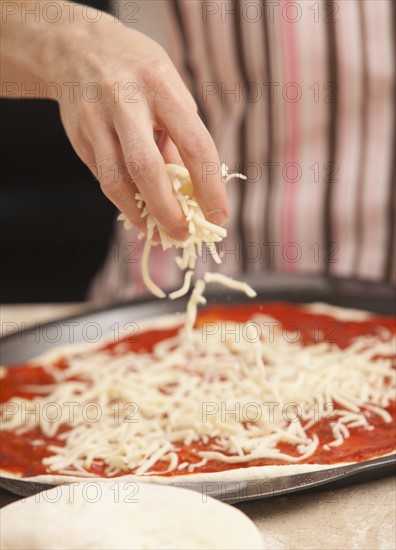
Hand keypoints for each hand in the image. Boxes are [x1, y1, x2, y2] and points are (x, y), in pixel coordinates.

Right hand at [51, 13, 227, 238]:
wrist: (75, 47)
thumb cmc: (137, 74)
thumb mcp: (167, 91)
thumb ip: (178, 138)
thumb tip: (192, 192)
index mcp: (161, 85)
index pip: (194, 143)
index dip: (209, 186)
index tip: (218, 216)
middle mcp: (125, 99)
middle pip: (147, 167)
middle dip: (168, 210)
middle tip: (183, 235)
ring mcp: (95, 117)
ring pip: (116, 180)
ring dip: (140, 214)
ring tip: (158, 233)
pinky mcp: (78, 135)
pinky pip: (103, 176)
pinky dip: (123, 201)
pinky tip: (137, 212)